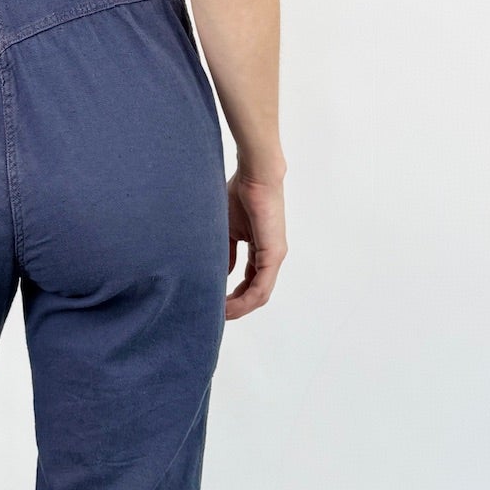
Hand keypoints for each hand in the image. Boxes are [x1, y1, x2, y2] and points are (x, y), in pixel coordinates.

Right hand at [226, 164, 286, 319]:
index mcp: (261, 249)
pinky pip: (261, 287)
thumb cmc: (239, 194)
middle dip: (235, 306)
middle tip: (215, 313)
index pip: (249, 281)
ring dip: (239, 308)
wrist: (254, 175)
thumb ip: (226, 253)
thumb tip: (221, 273)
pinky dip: (244, 300)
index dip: (233, 295)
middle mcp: (271, 256)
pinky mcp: (273, 254)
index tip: (214, 302)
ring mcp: (275, 256)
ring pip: (259, 295)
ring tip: (219, 314)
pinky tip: (228, 306)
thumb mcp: (228, 230)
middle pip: (255, 293)